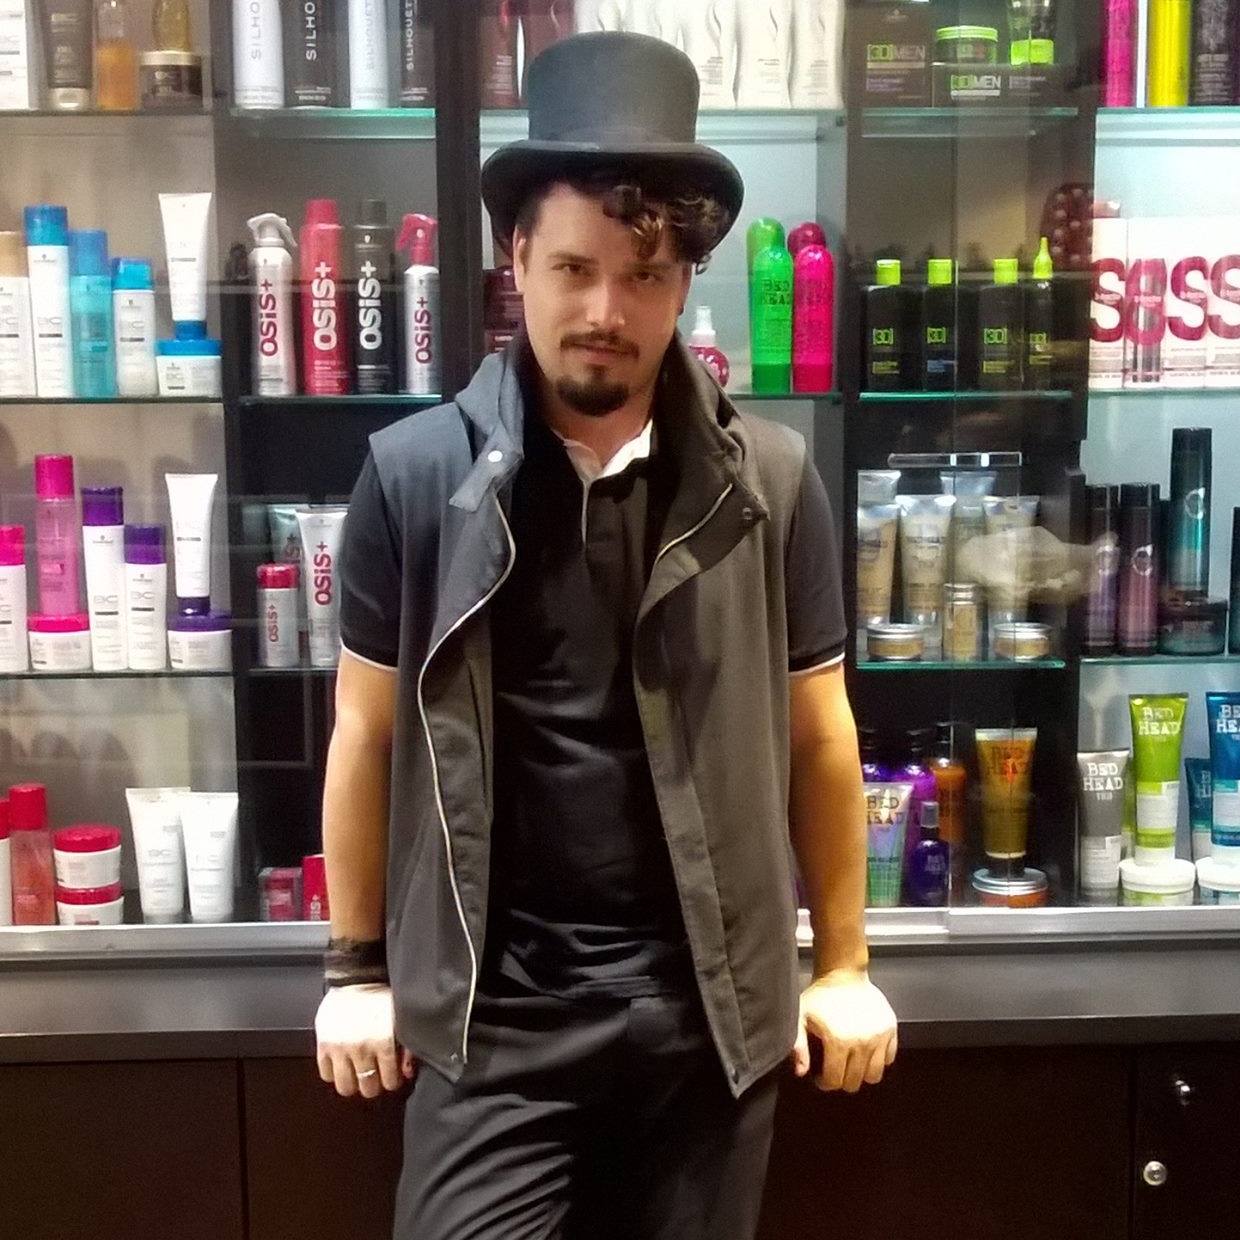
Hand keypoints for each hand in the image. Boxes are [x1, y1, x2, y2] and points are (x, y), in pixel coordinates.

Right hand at [315, 983, 416, 1099]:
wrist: (357, 977)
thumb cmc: (382, 996)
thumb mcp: (401, 1019)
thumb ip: (408, 1047)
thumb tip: (407, 1074)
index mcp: (383, 1040)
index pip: (390, 1081)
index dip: (392, 1080)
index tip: (391, 1076)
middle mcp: (360, 1047)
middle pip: (368, 1088)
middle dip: (374, 1084)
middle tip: (375, 1075)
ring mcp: (339, 1048)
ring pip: (345, 1087)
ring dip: (354, 1082)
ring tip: (358, 1072)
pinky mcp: (323, 1044)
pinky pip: (326, 1074)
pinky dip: (334, 1072)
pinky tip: (343, 1063)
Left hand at [792, 971, 897, 1093]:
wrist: (842, 973)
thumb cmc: (819, 996)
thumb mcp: (799, 1017)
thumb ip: (797, 1046)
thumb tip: (801, 1072)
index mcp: (839, 1041)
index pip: (835, 1081)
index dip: (825, 1082)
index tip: (821, 1076)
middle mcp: (862, 1042)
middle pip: (854, 1082)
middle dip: (842, 1080)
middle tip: (835, 1068)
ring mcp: (879, 1036)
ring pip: (874, 1076)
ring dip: (862, 1074)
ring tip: (851, 1062)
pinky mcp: (890, 1029)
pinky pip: (889, 1058)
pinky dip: (878, 1059)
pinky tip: (865, 1050)